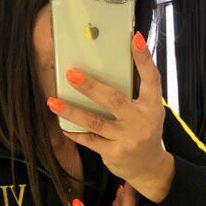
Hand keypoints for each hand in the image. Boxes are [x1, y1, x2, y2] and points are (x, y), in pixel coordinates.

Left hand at [46, 31, 175, 202]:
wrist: (149, 167)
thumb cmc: (143, 131)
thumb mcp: (147, 111)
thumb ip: (132, 93)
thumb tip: (104, 67)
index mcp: (152, 106)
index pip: (151, 78)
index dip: (144, 58)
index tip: (135, 38)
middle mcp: (142, 121)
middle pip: (114, 101)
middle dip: (91, 87)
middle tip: (71, 74)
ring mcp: (129, 139)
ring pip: (96, 122)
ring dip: (72, 111)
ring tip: (53, 101)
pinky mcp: (115, 153)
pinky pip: (90, 140)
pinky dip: (75, 132)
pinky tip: (62, 123)